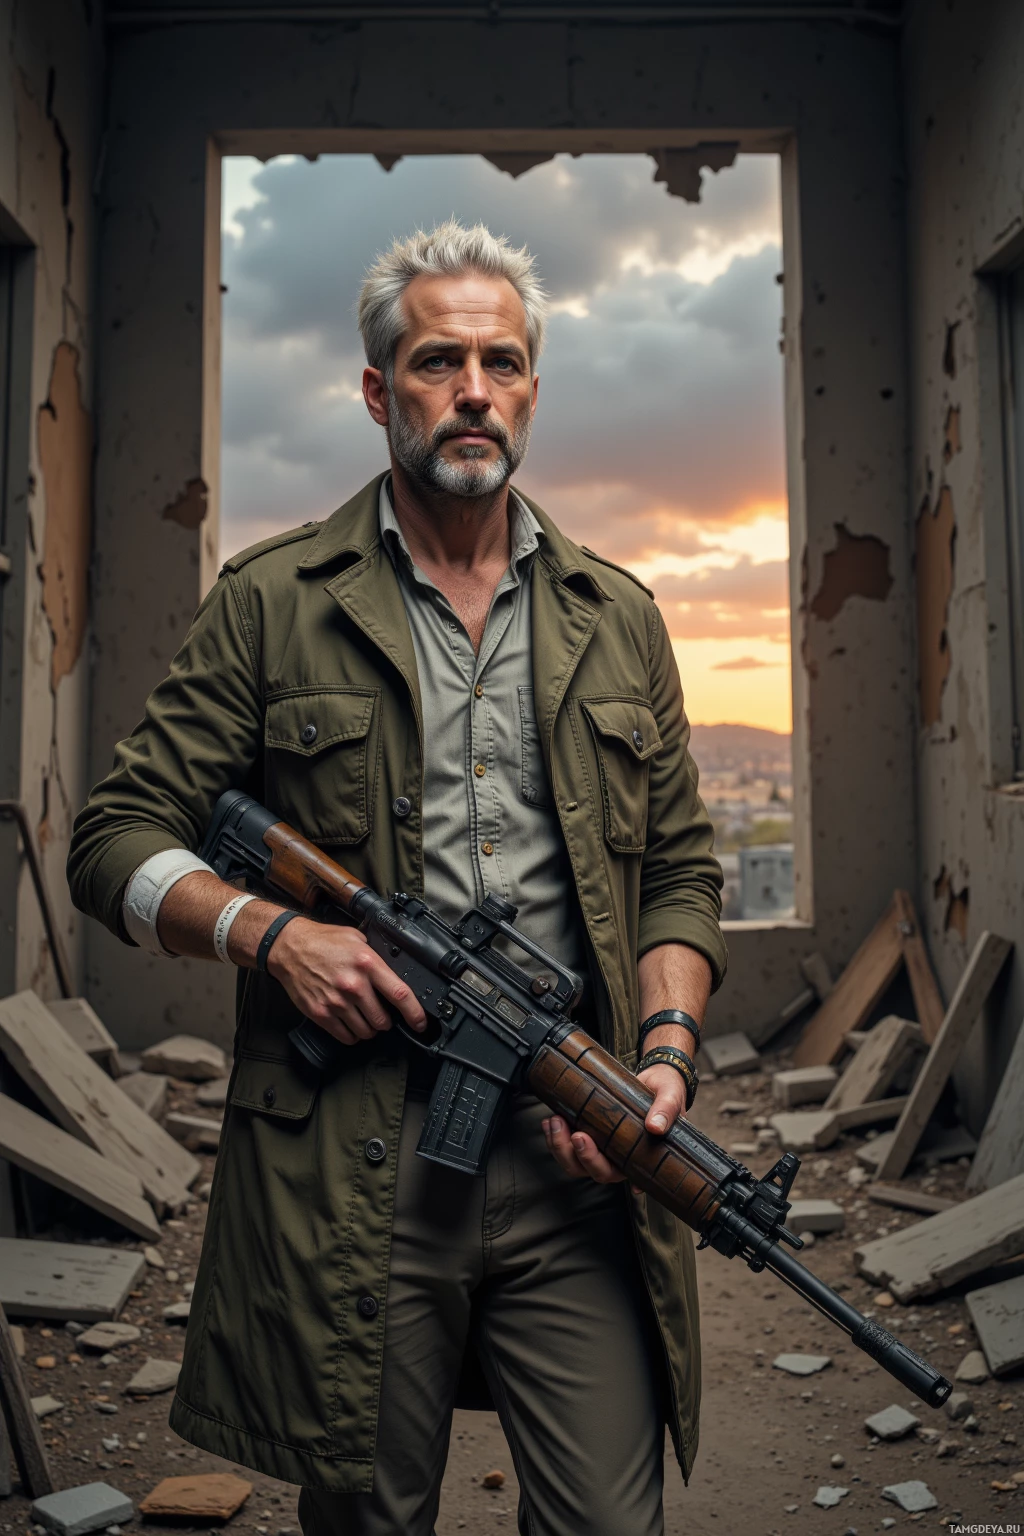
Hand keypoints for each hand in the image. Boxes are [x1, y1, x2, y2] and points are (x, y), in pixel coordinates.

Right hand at [267, 916, 425, 1045]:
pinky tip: (351, 1023)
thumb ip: (376, 957)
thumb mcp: (357, 939)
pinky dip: (352, 1035)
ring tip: (365, 1018)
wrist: (289, 947)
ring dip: (370, 1029)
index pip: (399, 994)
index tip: (420, 1023)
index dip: (415, 1013)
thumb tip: (396, 972)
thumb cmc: (323, 941)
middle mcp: (353, 985)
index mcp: (367, 964)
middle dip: (387, 1021)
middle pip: (383, 1020)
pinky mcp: (321, 1013)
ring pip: (366, 1031)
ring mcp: (336, 1001)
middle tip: (383, 1014)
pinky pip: (346, 1036)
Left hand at [541, 1062, 685, 1183]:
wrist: (658, 1078)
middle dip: (579, 1155)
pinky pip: (567, 1146)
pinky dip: (555, 1136)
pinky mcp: (588, 1133)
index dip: (597, 1165)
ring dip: (560, 1146)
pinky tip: (550, 1121)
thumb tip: (656, 1127)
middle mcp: (618, 1158)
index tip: (588, 1144)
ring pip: (575, 1162)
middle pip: (593, 1171)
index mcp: (639, 1156)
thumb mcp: (671, 1096)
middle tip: (574, 1133)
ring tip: (555, 1122)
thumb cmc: (667, 1092)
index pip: (618, 1173)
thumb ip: (667, 1110)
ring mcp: (602, 1147)